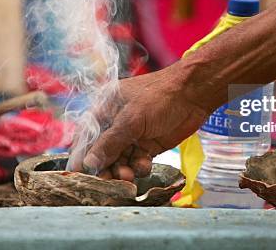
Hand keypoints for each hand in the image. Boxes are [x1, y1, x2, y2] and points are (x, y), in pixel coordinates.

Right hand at [74, 64, 208, 180]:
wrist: (195, 94)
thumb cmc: (159, 96)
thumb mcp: (131, 119)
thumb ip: (110, 143)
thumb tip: (88, 164)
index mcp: (104, 108)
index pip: (86, 136)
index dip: (83, 156)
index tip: (81, 175)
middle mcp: (116, 123)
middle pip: (102, 152)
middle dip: (105, 167)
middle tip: (109, 181)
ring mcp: (132, 134)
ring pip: (120, 160)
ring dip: (122, 170)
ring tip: (129, 175)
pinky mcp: (148, 145)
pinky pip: (136, 161)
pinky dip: (139, 166)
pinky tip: (145, 164)